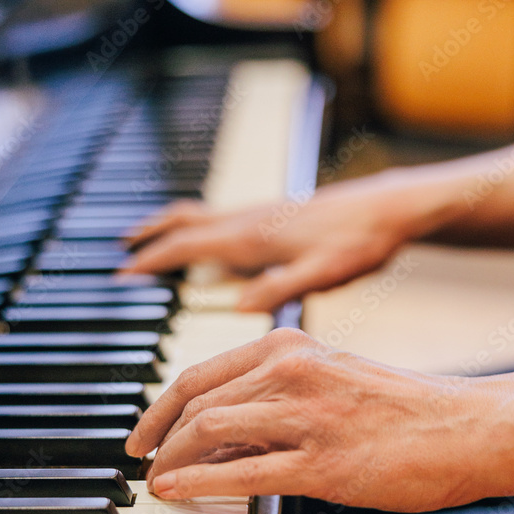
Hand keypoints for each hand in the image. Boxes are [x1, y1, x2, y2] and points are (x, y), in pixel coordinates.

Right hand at [120, 172, 444, 311]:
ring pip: (200, 215)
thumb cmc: (361, 240)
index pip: (186, 245)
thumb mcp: (324, 274)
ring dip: (170, 227)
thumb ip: (281, 289)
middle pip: (184, 221)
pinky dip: (198, 228)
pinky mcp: (275, 215)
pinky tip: (209, 246)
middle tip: (121, 250)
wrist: (392, 207)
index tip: (121, 274)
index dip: (150, 260)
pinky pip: (221, 218)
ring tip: (150, 240)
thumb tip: (238, 306)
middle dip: (149, 235)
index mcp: (252, 236)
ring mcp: (260, 214)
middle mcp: (249, 220)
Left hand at [125, 329, 513, 509]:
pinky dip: (197, 481)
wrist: (472, 426)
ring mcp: (307, 417)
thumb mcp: (334, 377)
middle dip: (156, 435)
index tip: (143, 432)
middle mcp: (292, 372)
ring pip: (210, 431)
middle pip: (195, 402)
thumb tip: (223, 428)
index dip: (159, 407)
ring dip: (172, 460)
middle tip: (141, 462)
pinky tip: (173, 491)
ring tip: (156, 482)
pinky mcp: (324, 463)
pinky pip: (243, 471)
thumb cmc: (406, 406)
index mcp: (291, 347)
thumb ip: (278, 392)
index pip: (200, 374)